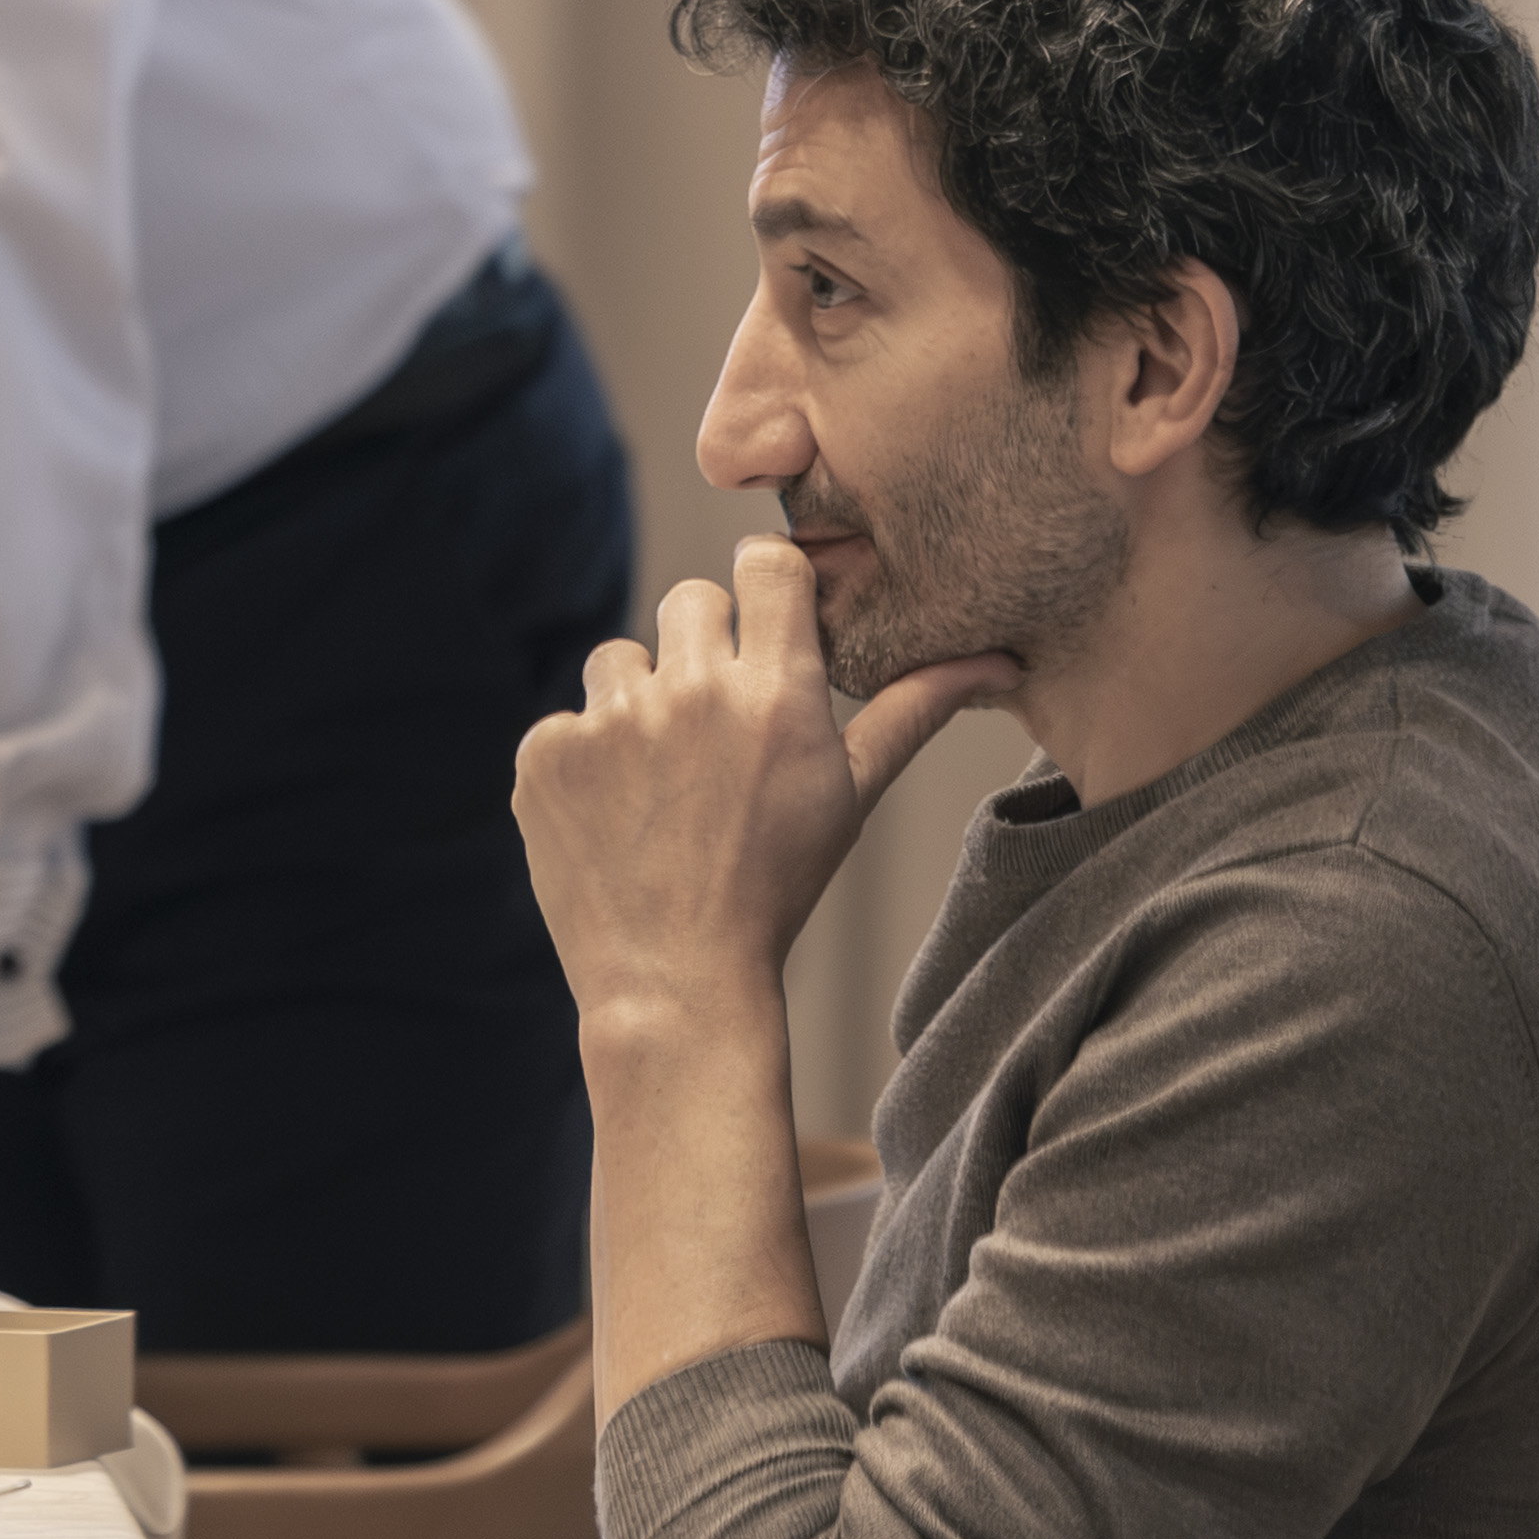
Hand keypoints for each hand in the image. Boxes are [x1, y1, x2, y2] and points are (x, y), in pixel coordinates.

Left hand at [514, 535, 1015, 1032]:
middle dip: (704, 644)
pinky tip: (617, 814)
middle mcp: (691, 692)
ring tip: (665, 778)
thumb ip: (912, 709)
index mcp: (776, 693)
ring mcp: (609, 721)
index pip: (766, 563)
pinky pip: (567, 721)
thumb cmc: (777, 884)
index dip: (767, 583)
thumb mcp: (853, 795)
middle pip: (690, 600)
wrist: (675, 975)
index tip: (767, 617)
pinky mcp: (544, 754)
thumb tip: (994, 657)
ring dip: (639, 700)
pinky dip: (586, 760)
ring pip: (619, 659)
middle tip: (716, 720)